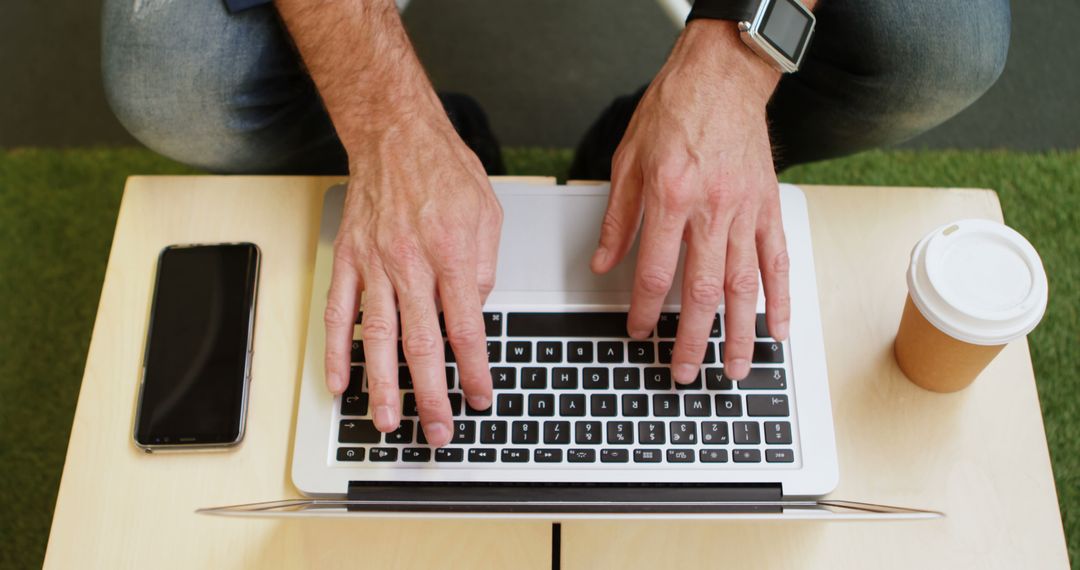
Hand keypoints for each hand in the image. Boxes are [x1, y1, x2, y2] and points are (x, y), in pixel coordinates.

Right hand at [324, 102, 501, 446]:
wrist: (393, 134)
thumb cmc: (443, 169)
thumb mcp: (488, 213)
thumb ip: (484, 267)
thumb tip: (474, 311)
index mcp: (453, 254)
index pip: (466, 328)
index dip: (475, 371)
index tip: (481, 397)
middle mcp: (411, 263)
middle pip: (422, 345)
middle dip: (431, 396)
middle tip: (438, 430)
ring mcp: (375, 264)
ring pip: (378, 338)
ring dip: (383, 386)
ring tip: (389, 421)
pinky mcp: (348, 260)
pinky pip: (339, 313)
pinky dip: (337, 351)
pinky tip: (339, 382)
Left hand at [592, 20, 789, 381]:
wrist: (722, 76)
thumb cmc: (674, 110)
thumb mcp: (628, 159)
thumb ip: (618, 217)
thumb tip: (604, 262)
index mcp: (672, 198)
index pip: (655, 272)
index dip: (645, 311)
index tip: (639, 333)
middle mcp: (712, 210)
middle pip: (703, 291)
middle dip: (693, 340)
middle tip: (685, 372)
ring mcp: (746, 211)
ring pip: (744, 286)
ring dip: (739, 333)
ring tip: (734, 369)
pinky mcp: (768, 207)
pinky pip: (777, 260)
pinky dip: (780, 297)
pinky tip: (778, 328)